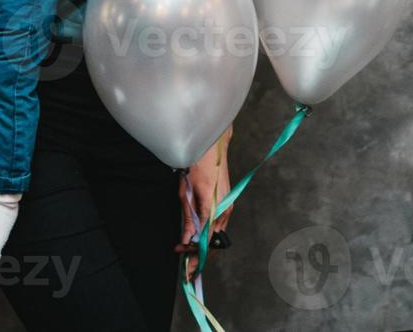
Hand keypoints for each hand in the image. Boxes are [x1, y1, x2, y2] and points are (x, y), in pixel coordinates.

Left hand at [175, 128, 232, 280]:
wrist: (212, 148)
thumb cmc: (196, 165)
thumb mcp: (185, 193)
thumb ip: (188, 218)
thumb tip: (186, 238)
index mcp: (212, 208)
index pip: (204, 240)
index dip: (194, 254)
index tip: (185, 264)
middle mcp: (224, 210)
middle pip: (213, 241)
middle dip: (198, 252)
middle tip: (183, 258)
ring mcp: (228, 207)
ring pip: (217, 234)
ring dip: (204, 243)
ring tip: (188, 248)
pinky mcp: (228, 204)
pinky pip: (220, 225)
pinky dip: (210, 233)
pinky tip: (198, 235)